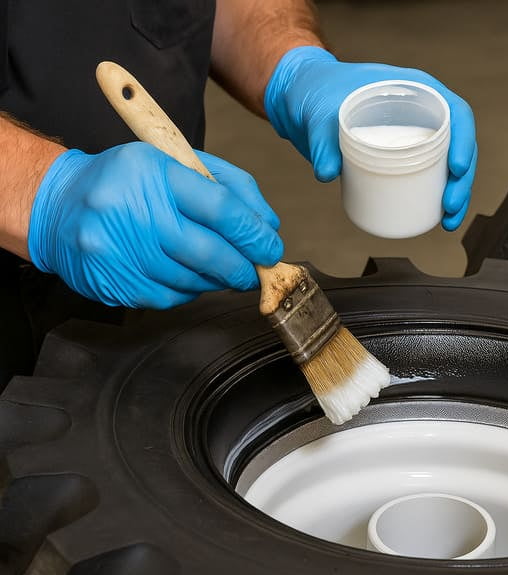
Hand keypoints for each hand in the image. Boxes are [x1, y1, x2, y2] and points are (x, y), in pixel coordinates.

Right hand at [27, 143, 282, 308]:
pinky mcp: (112, 283)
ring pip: (193, 281)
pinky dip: (189, 291)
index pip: (221, 209)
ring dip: (218, 279)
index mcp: (153, 173)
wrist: (56, 206)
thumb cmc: (125, 182)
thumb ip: (229, 187)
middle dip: (243, 267)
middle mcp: (132, 213)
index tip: (271, 248)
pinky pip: (170, 298)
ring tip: (222, 269)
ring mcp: (119, 252)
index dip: (254, 234)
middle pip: (209, 252)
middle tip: (257, 269)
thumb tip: (267, 226)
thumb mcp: (175, 163)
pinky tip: (188, 276)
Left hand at [264, 46, 476, 231]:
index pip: (456, 112)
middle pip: (459, 146)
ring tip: (447, 222)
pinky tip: (439, 220)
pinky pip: (431, 177)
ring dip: (456, 196)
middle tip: (449, 205)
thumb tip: (326, 172)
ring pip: (449, 167)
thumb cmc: (319, 92)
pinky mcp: (404, 157)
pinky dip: (438, 200)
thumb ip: (323, 140)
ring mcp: (415, 136)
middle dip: (462, 180)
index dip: (464, 141)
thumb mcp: (320, 112)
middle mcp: (422, 112)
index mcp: (415, 90)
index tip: (456, 168)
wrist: (305, 100)